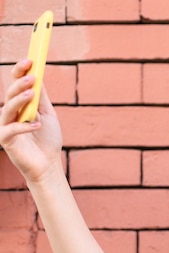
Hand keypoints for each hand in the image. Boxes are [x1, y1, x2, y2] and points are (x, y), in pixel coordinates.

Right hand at [0, 60, 62, 183]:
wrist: (49, 163)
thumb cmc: (48, 139)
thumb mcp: (48, 114)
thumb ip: (41, 97)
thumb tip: (38, 75)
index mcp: (19, 105)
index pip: (15, 84)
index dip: (19, 71)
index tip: (30, 60)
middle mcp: (10, 114)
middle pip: (10, 94)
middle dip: (20, 84)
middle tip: (32, 76)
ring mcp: (6, 127)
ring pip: (7, 109)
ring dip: (19, 100)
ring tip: (32, 94)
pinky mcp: (6, 141)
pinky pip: (10, 130)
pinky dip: (23, 127)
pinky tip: (37, 125)